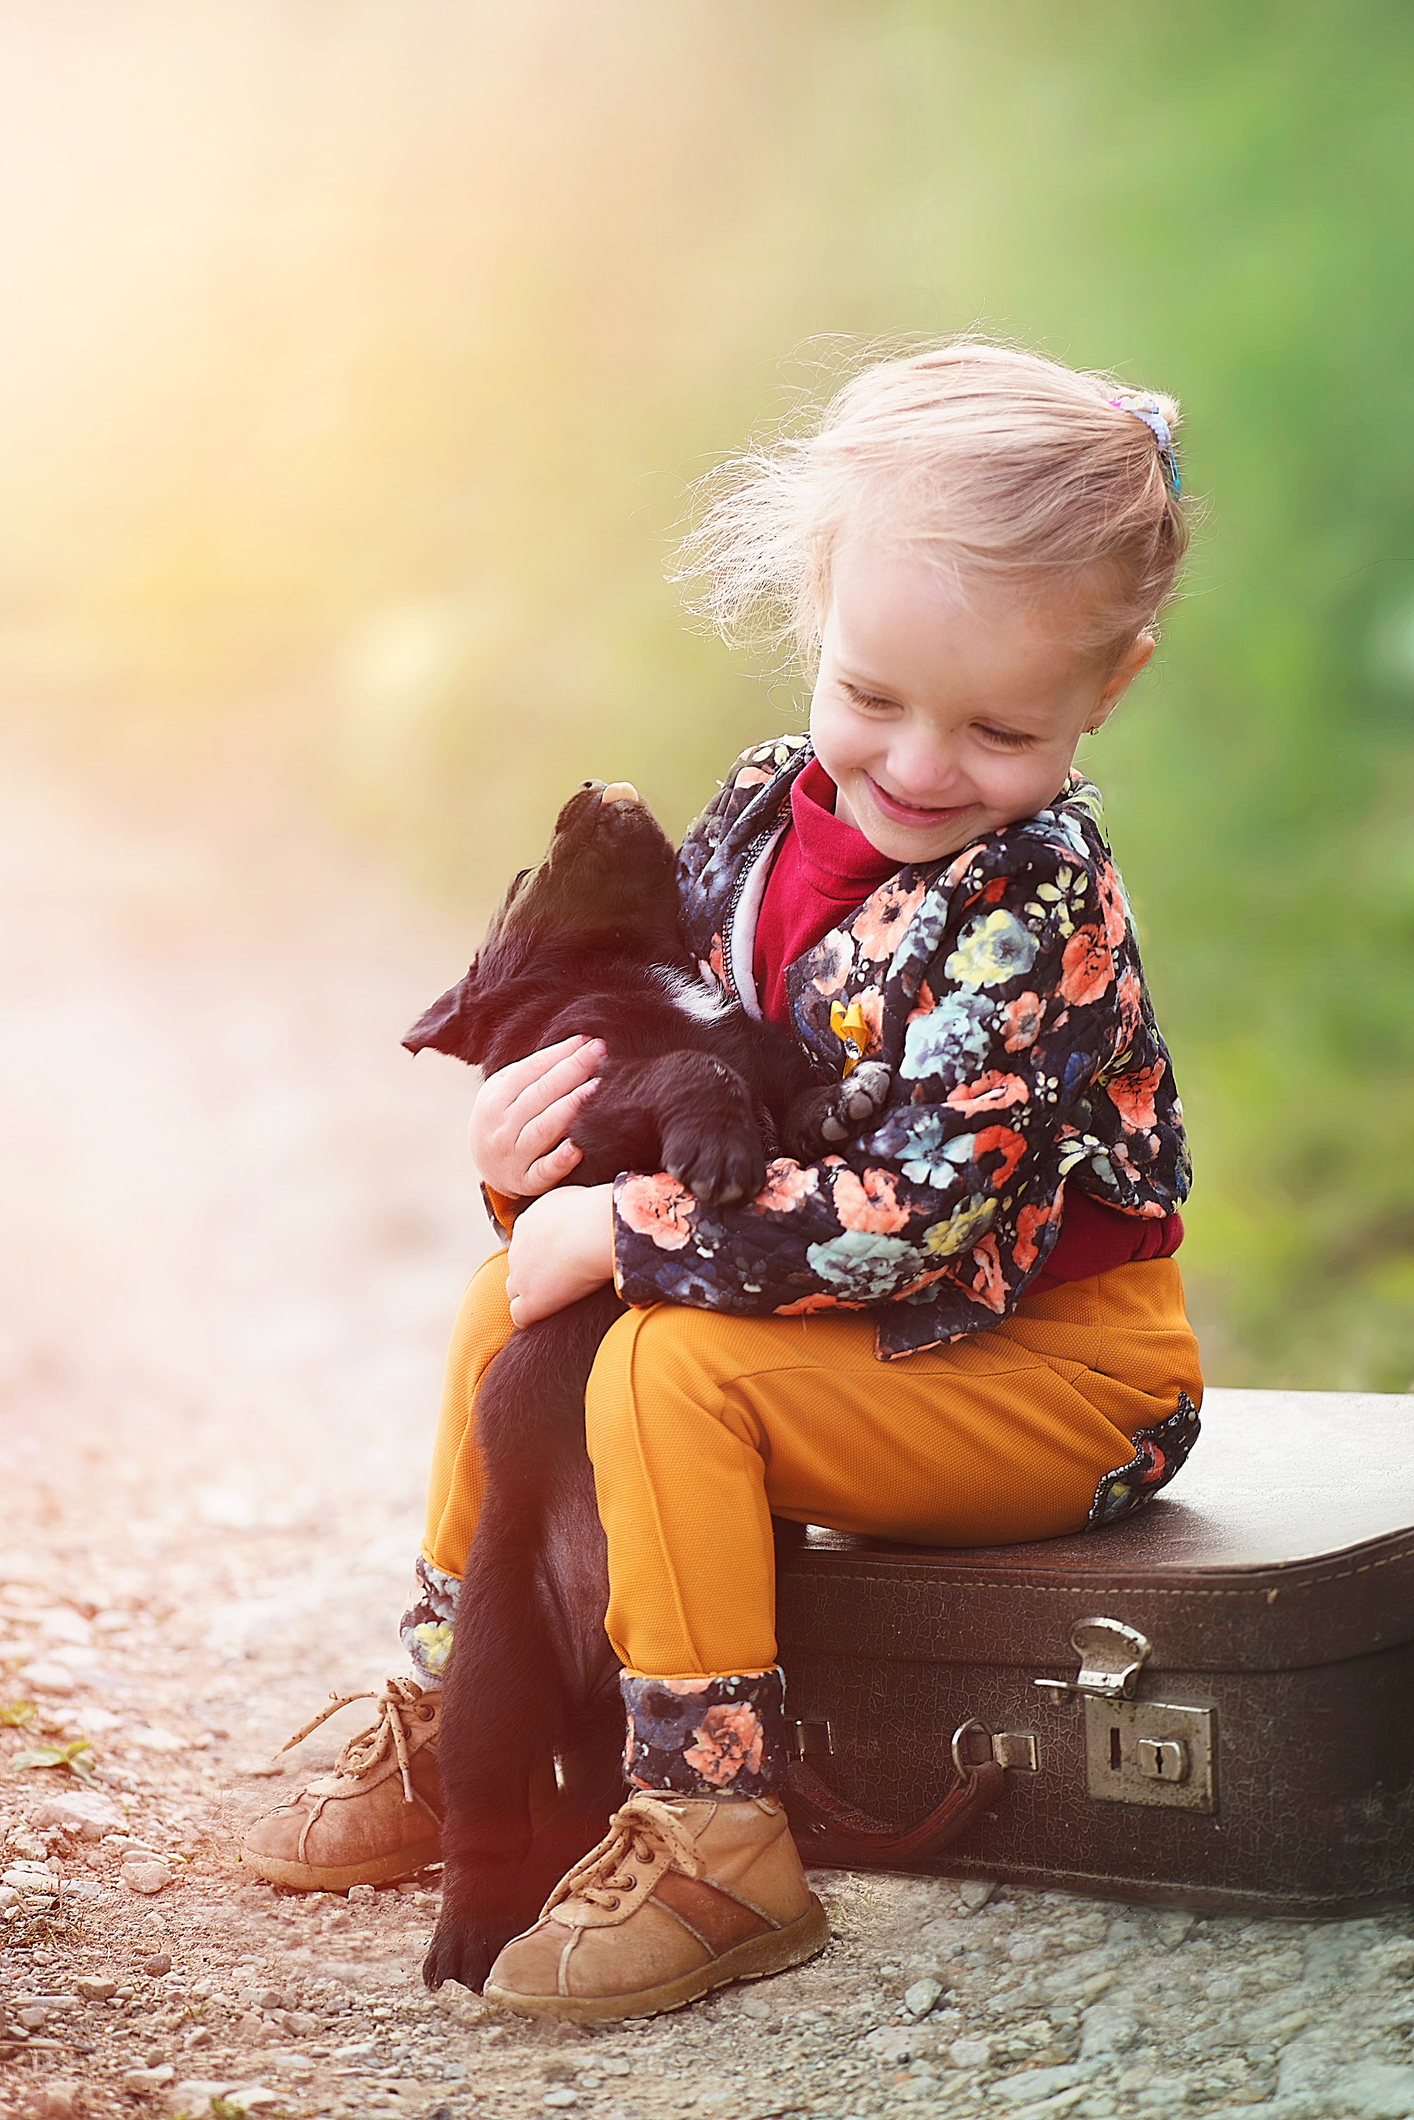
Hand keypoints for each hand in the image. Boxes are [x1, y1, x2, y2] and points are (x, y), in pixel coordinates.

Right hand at [468, 1035, 605, 1196]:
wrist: (487, 1166)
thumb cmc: (506, 1118)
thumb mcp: (505, 1091)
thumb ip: (534, 1070)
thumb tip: (580, 1043)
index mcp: (495, 1098)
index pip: (532, 1070)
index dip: (562, 1054)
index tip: (589, 1041)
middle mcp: (501, 1126)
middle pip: (540, 1093)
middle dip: (573, 1070)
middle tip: (601, 1053)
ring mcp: (512, 1155)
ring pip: (543, 1128)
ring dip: (571, 1107)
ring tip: (597, 1088)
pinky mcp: (525, 1182)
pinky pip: (544, 1171)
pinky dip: (560, 1160)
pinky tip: (578, 1147)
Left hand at [505, 1185, 614, 1327]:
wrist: (593, 1231)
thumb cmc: (594, 1211)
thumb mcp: (573, 1196)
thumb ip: (564, 1207)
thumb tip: (575, 1212)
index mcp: (526, 1223)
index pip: (526, 1243)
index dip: (543, 1252)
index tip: (562, 1255)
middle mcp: (517, 1249)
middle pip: (518, 1266)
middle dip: (534, 1272)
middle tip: (561, 1275)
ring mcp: (521, 1276)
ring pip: (515, 1290)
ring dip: (531, 1293)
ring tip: (556, 1297)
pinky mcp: (530, 1300)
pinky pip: (520, 1315)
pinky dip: (531, 1316)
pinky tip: (549, 1315)